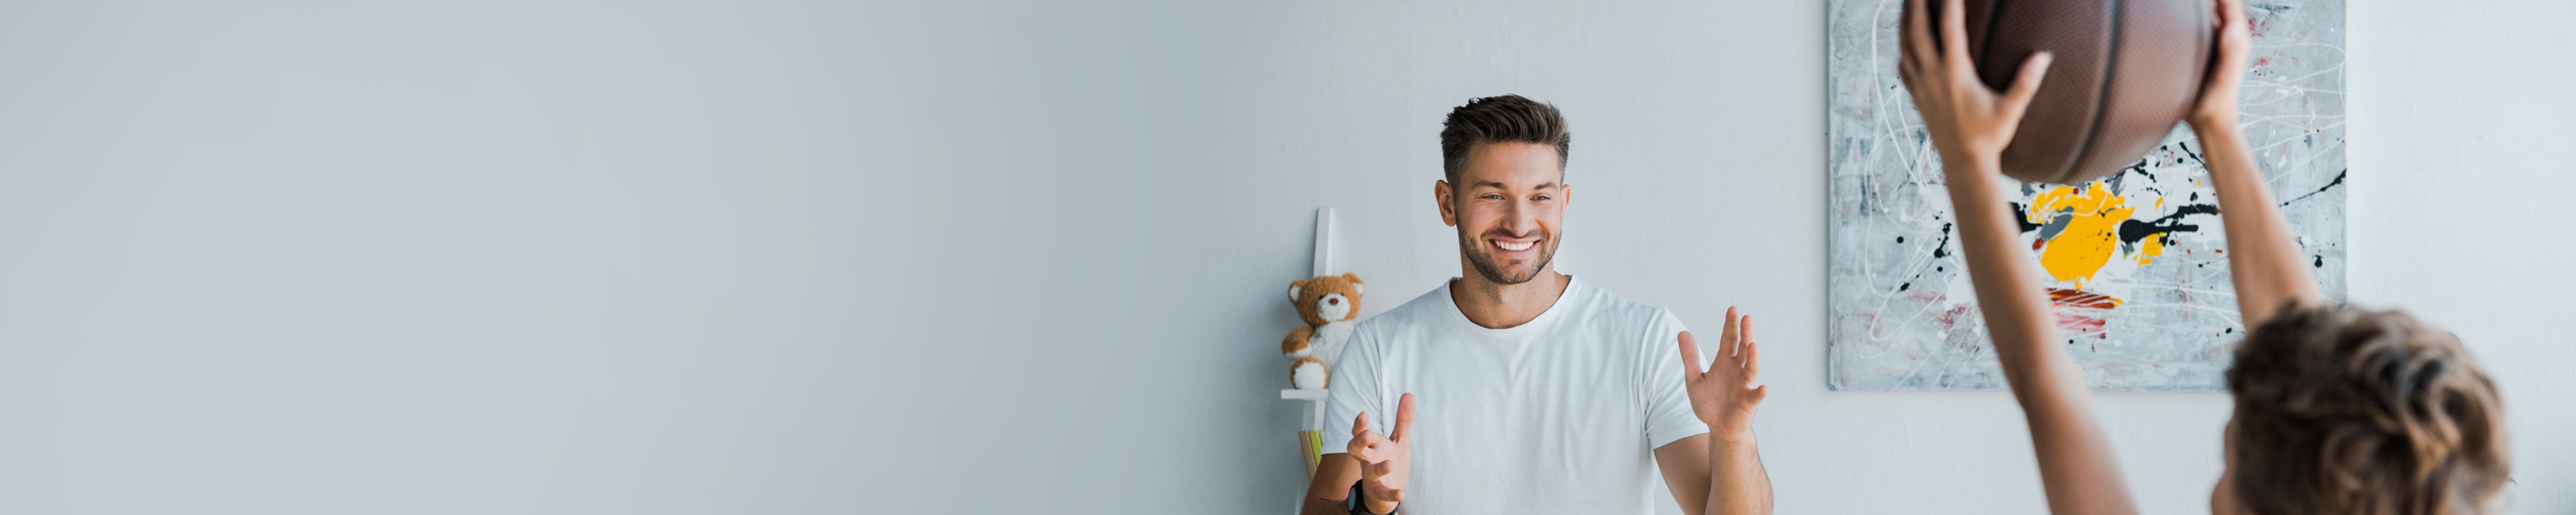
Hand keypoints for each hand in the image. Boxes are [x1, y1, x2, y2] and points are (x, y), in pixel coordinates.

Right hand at [1347, 393, 1414, 512]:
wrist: (1385, 493)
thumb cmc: (1389, 461)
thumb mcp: (1399, 440)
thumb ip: (1402, 420)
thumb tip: (1408, 393)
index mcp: (1372, 445)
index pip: (1360, 432)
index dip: (1359, 424)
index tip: (1363, 414)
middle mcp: (1368, 460)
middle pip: (1356, 450)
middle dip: (1359, 442)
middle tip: (1366, 434)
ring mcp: (1371, 477)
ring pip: (1369, 472)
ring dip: (1378, 468)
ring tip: (1390, 463)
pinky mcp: (1379, 492)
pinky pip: (1383, 493)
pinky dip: (1391, 494)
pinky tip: (1401, 494)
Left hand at [1679, 307, 1766, 441]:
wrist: (1718, 427)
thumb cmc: (1708, 402)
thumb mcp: (1694, 379)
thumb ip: (1689, 357)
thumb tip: (1682, 332)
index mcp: (1724, 362)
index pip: (1729, 339)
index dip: (1730, 325)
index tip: (1733, 309)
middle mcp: (1737, 370)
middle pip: (1743, 348)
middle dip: (1745, 334)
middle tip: (1746, 318)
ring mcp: (1745, 385)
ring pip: (1752, 368)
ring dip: (1753, 358)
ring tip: (1752, 346)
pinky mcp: (1748, 402)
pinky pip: (1755, 396)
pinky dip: (1759, 393)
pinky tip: (1763, 388)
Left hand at [1896, 0, 2053, 168]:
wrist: (1963, 163)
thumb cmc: (1988, 136)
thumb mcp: (2011, 109)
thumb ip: (2027, 81)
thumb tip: (2042, 55)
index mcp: (1955, 74)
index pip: (1950, 29)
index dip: (1950, 5)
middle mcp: (1932, 77)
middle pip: (1917, 32)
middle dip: (1916, 5)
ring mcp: (1920, 86)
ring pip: (1905, 46)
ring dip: (1904, 22)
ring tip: (1906, 4)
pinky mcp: (1916, 97)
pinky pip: (1903, 66)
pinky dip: (1902, 49)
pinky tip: (1905, 43)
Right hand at [2186, 0, 2251, 131]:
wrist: (2208, 121)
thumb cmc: (2216, 102)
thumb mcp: (2223, 77)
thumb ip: (2230, 52)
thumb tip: (2231, 25)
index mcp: (2236, 36)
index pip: (2229, 2)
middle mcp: (2226, 34)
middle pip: (2218, 3)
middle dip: (2203, 1)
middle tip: (2178, 1)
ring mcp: (2213, 40)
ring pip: (2206, 12)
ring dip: (2195, 6)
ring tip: (2175, 4)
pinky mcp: (2201, 48)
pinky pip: (2196, 24)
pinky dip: (2188, 15)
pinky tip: (2173, 15)